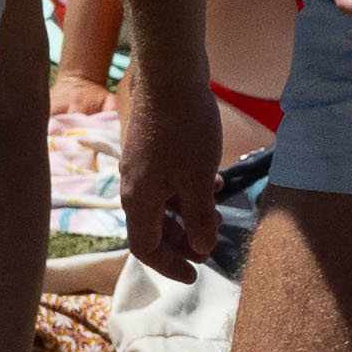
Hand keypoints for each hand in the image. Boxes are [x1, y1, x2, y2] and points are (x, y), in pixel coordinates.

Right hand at [116, 56, 221, 285]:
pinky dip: (188, 189)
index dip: (168, 265)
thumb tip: (202, 248)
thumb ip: (199, 217)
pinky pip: (168, 181)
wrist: (170, 76)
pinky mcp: (151, 148)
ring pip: (162, 203)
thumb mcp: (199, 179)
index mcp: (137, 201)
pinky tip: (214, 181)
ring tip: (218, 214)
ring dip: (188, 214)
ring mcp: (140, 166)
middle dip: (182, 241)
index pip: (145, 248)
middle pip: (153, 228)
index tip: (195, 275)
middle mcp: (133, 187)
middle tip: (211, 246)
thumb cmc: (185, 130)